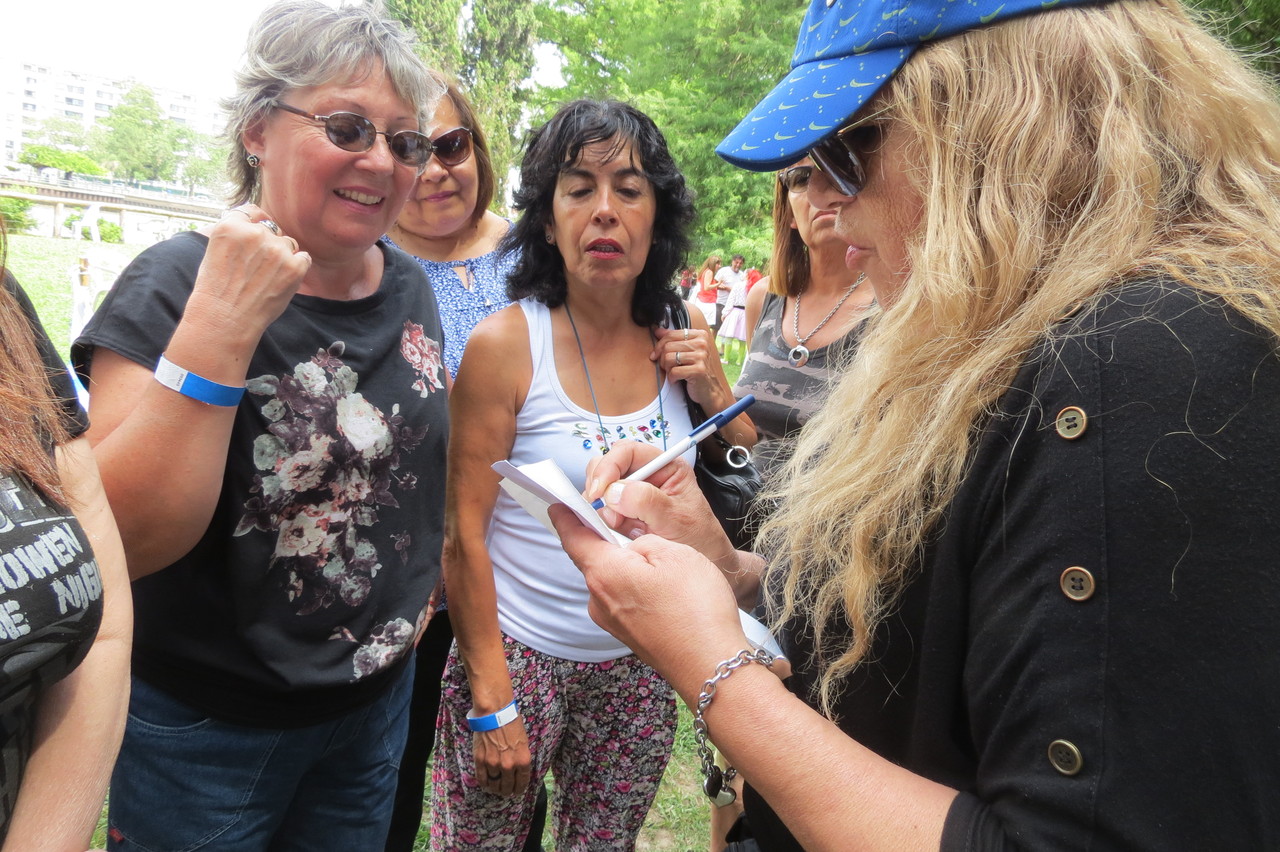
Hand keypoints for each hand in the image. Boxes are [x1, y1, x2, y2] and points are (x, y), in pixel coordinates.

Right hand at [187, 204, 310, 343]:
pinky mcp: (294, 266)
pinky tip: (281, 281)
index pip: (252, 212)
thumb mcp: (215, 251)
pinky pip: (304, 258)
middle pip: (272, 229)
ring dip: (282, 256)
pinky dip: (297, 267)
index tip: (255, 239)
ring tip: (266, 279)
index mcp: (230, 226)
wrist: (225, 319)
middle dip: (268, 245)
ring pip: (288, 243)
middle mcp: (254, 233)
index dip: (255, 224)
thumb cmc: (217, 290)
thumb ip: (236, 234)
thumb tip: (258, 224)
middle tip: (256, 270)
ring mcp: (276, 249)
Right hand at [473, 718, 531, 795]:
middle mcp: (509, 765)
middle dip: (506, 791)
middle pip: (507, 787)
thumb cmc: (511, 722)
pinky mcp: (481, 761)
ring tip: (495, 788)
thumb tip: (517, 770)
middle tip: (505, 791)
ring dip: (495, 788)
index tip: (516, 792)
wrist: (495, 712)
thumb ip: (520, 758)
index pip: (522, 782)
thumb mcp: (523, 741)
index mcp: (523, 760)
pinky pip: (482, 779)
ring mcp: (494, 764)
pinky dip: (484, 783)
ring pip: (494, 784)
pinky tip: (486, 784)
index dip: (518, 789)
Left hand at [550, 506, 749, 692]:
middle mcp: (599, 600)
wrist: (710, 665)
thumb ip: (644, 542)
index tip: (560, 506)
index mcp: (604, 573)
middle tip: (632, 527)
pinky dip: (637, 589)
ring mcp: (613, 622)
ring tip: (662, 564)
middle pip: (593, 560)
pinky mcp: (629, 635)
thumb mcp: (675, 553)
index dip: (565, 517)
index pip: (573, 538)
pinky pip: (625, 601)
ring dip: (628, 568)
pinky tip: (665, 590)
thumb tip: (633, 548)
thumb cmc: (696, 610)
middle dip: (609, 542)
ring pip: (612, 581)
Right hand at [582, 440, 735, 568]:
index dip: (609, 466)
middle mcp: (647, 476)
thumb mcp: (677, 518)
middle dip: (600, 485)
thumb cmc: (700, 538)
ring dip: (601, 506)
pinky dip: (603, 520)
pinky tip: (617, 531)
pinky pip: (603, 511)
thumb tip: (614, 491)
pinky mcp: (624, 514)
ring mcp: (633, 495)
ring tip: (617, 525)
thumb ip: (647, 502)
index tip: (599, 490)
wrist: (706, 562)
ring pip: (602, 488)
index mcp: (665, 466)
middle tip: (599, 506)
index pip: (628, 452)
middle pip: (609, 465)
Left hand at [652, 324, 719, 409]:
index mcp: (700, 335)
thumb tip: (656, 330)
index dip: (659, 345)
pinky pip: (674, 371)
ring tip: (673, 372)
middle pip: (668, 346)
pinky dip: (672, 378)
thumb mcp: (686, 351)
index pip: (671, 334)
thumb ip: (673, 339)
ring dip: (667, 369)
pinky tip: (676, 379)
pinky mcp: (699, 370)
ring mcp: (702, 356)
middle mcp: (702, 343)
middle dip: (662, 359)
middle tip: (667, 367)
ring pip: (669, 358)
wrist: (709, 389)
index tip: (656, 354)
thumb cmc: (696, 369)